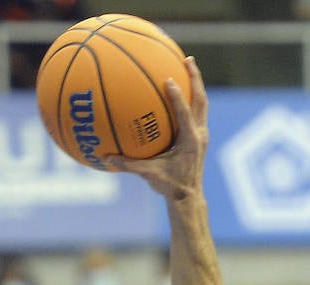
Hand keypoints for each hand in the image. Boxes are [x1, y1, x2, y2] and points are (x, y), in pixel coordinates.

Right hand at [105, 57, 207, 200]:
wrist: (189, 199)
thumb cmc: (171, 187)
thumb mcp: (149, 176)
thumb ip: (130, 166)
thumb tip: (107, 158)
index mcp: (190, 141)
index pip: (185, 113)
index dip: (177, 96)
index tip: (169, 79)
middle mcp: (199, 134)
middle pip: (201, 100)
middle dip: (195, 79)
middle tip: (187, 59)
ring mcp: (202, 135)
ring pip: (202, 103)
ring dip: (196, 84)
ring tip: (187, 65)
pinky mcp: (200, 137)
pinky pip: (197, 111)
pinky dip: (191, 97)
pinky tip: (180, 87)